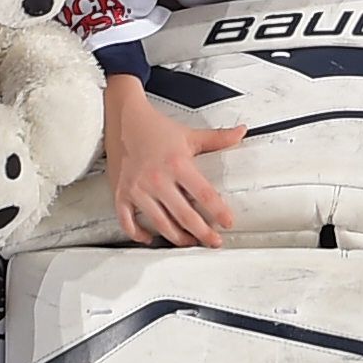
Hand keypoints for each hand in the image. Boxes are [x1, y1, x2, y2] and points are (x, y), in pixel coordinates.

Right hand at [104, 70, 244, 246]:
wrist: (124, 120)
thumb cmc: (156, 129)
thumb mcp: (190, 135)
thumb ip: (217, 138)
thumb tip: (240, 133)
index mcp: (177, 164)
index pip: (204, 194)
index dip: (218, 212)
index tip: (227, 223)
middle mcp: (157, 179)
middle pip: (184, 215)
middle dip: (202, 233)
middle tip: (213, 241)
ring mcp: (138, 189)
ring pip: (160, 223)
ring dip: (177, 237)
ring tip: (189, 242)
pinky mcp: (122, 193)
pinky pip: (128, 221)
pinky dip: (138, 234)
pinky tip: (149, 238)